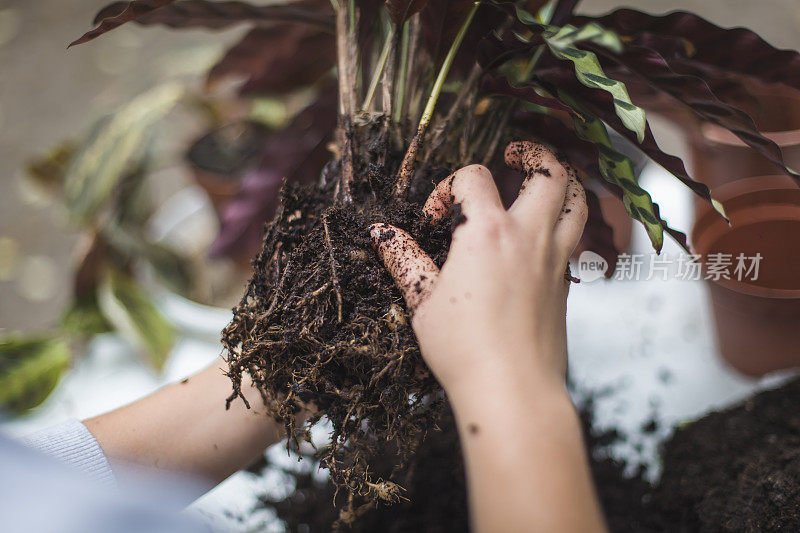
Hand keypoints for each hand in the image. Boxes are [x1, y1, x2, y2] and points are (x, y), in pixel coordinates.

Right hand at [370, 141, 586, 397]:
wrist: (513, 389)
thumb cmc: (464, 347)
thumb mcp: (421, 300)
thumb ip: (403, 258)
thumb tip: (381, 233)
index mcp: (488, 232)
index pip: (474, 177)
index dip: (449, 188)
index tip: (434, 220)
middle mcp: (528, 237)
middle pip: (550, 173)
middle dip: (532, 154)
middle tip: (513, 154)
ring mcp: (554, 260)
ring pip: (577, 202)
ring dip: (564, 181)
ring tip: (542, 180)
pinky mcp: (565, 285)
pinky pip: (577, 237)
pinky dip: (567, 221)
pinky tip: (545, 233)